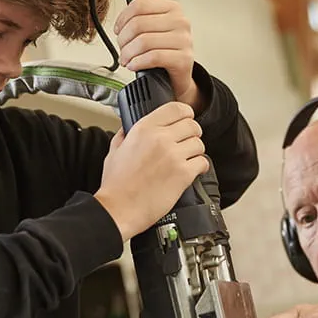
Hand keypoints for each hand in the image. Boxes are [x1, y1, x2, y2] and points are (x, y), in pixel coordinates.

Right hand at [94, 101, 208, 239]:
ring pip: (199, 144)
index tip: (186, 118)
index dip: (185, 113)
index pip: (176, 108)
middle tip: (186, 143)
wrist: (119, 209)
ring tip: (187, 159)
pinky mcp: (183, 174)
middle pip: (192, 125)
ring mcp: (173, 156)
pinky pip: (202, 163)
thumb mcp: (114, 151)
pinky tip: (191, 171)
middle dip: (192, 134)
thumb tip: (129, 127)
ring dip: (195, 152)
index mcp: (144, 129)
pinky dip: (200, 167)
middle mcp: (160, 139)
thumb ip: (124, 134)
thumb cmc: (116, 185)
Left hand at [113, 0, 204, 112]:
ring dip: (128, 53)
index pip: (139, 4)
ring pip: (143, 41)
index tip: (118, 30)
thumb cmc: (164, 51)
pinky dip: (138, 63)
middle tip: (122, 49)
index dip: (122, 18)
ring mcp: (184, 40)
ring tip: (126, 60)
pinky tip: (134, 65)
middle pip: (138, 24)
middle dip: (123, 39)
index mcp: (173, 8)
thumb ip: (150, 6)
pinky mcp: (184, 59)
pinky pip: (153, 57)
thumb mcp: (157, 26)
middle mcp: (181, 21)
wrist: (178, 78)